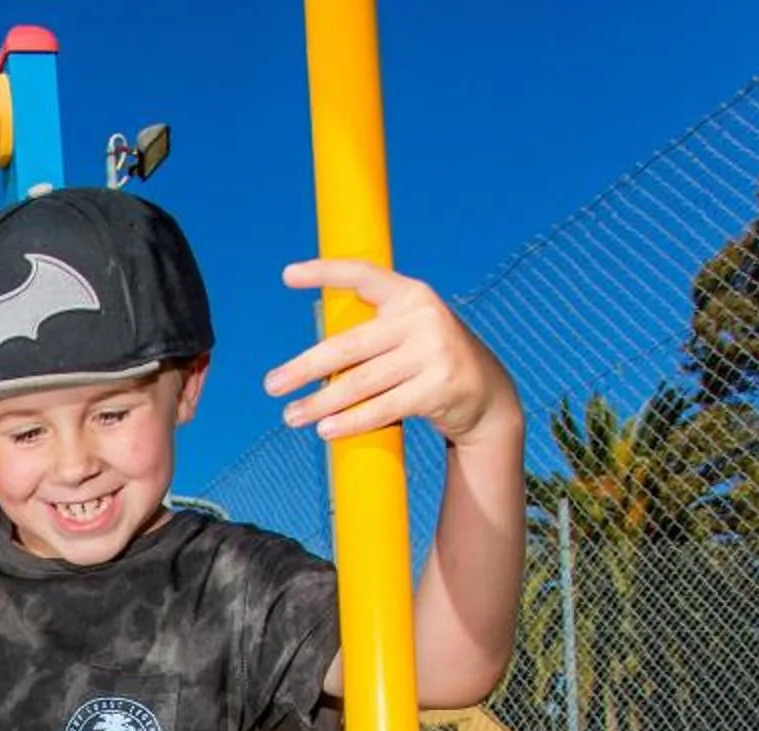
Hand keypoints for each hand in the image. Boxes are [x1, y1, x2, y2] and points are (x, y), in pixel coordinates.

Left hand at [267, 260, 519, 446]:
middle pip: (349, 345)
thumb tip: (307, 364)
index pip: (364, 275)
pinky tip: (325, 430)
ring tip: (291, 416)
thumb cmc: (428, 363)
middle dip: (304, 368)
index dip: (325, 272)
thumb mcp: (407, 335)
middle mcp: (422, 317)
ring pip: (361, 382)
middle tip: (271, 385)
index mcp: (410, 294)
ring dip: (321, 403)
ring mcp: (433, 351)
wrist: (486, 396)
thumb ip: (371, 334)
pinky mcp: (439, 386)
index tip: (287, 275)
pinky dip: (350, 422)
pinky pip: (383, 407)